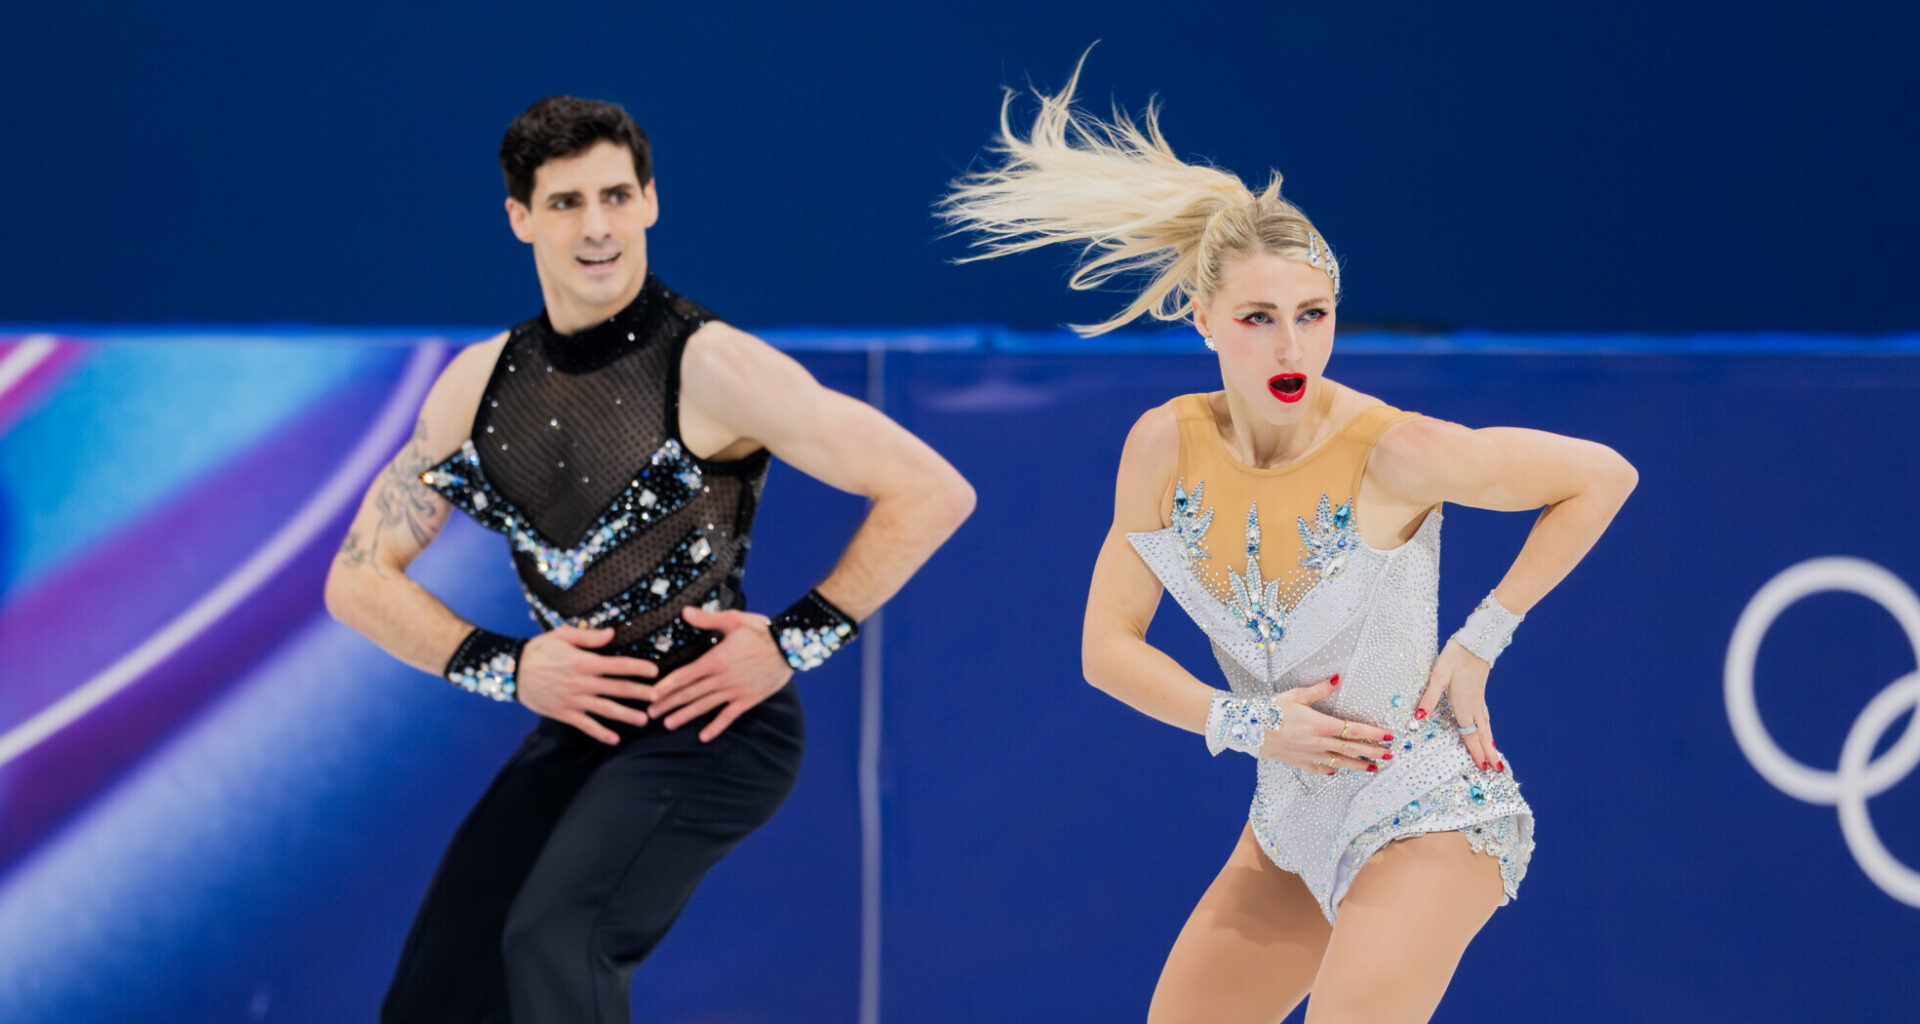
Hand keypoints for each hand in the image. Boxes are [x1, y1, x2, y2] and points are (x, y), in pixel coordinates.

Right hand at [516, 625, 659, 744]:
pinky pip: (585, 725)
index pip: (618, 665)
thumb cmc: (539, 650)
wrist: (512, 672)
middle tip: (658, 698)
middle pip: (618, 688)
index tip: (655, 672)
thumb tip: (612, 634)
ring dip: (626, 715)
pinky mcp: (564, 713)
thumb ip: (588, 636)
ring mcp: (574, 700)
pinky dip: (600, 733)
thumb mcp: (562, 635)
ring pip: (606, 709)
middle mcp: (583, 683)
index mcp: (584, 662)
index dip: (639, 668)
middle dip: (640, 693)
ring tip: (644, 720)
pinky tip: (614, 739)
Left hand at [647, 606, 794, 741]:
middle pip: (691, 693)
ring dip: (685, 715)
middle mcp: (723, 678)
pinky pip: (729, 716)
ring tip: (668, 724)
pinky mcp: (748, 699)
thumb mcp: (733, 620)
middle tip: (650, 713)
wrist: (790, 647)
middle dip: (669, 703)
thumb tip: (684, 612)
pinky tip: (703, 736)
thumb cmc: (761, 630)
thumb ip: (706, 619)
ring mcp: (735, 691)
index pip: (686, 674)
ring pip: (705, 706)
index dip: (668, 685)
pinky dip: (716, 727)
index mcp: (717, 659)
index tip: (652, 694)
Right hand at [1257, 675, 1394, 774]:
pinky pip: (1318, 769)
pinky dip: (1329, 770)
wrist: (1249, 729)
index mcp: (1321, 725)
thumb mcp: (1296, 695)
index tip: (1388, 737)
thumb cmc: (1271, 710)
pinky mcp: (1299, 762)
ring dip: (1358, 765)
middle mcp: (1319, 742)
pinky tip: (1335, 770)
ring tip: (1372, 768)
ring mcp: (1310, 755)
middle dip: (1373, 752)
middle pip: (1352, 749)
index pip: (1354, 730)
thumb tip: (1338, 678)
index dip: (1373, 734)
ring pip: (1339, 762)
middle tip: (1389, 756)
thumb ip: (1320, 689)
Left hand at [1418, 639, 1501, 772]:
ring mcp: (1479, 700)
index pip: (1469, 733)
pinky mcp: (1480, 694)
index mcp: (1463, 704)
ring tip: (1497, 757)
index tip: (1483, 767)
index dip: (1475, 751)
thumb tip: (1418, 716)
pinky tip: (1488, 731)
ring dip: (1491, 743)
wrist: (1475, 643)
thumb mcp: (1437, 676)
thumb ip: (1429, 697)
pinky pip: (1486, 717)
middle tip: (1497, 770)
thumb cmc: (1455, 658)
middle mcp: (1474, 706)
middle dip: (1489, 753)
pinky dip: (1489, 729)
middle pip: (1482, 734)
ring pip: (1486, 726)